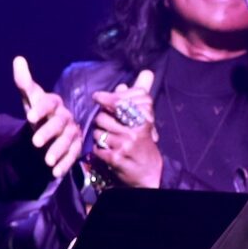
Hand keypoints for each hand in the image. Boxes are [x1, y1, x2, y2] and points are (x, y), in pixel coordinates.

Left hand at [13, 56, 82, 177]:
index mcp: (54, 104)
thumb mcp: (30, 98)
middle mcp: (66, 117)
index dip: (41, 109)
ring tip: (47, 162)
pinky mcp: (76, 148)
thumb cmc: (39, 113)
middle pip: (60, 123)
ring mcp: (73, 133)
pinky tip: (56, 172)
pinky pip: (73, 155)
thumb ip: (24, 82)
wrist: (51, 130)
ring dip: (58, 151)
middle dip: (49, 132)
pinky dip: (65, 164)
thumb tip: (18, 59)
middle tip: (35, 142)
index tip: (29, 117)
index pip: (50, 102)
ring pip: (68, 141)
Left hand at [89, 69, 161, 188]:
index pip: (120, 102)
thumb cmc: (146, 144)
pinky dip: (98, 150)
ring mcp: (125, 145)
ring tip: (109, 141)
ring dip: (99, 136)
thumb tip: (145, 74)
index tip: (98, 97)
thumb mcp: (147, 120)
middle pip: (103, 116)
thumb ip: (142, 96)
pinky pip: (96, 148)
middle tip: (109, 126)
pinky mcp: (116, 158)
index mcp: (144, 119)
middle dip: (102, 121)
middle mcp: (135, 131)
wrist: (151, 174)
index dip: (107, 98)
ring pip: (97, 132)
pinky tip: (108, 152)